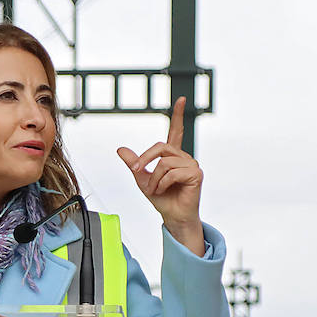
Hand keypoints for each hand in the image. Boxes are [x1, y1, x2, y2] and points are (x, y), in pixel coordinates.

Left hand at [116, 96, 204, 253]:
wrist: (172, 217)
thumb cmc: (161, 198)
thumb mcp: (141, 179)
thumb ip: (134, 163)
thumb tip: (120, 149)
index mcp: (172, 156)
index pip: (176, 131)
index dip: (178, 115)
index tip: (181, 99)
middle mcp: (183, 157)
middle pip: (160, 147)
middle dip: (144, 159)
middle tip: (135, 171)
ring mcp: (192, 164)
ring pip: (164, 162)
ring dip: (154, 178)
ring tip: (155, 189)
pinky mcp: (196, 174)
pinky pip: (172, 172)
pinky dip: (162, 183)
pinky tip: (164, 190)